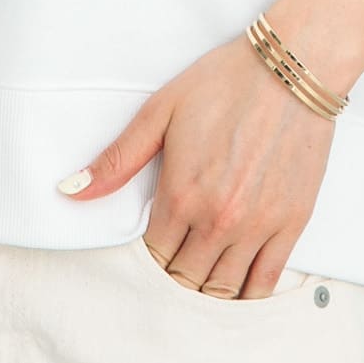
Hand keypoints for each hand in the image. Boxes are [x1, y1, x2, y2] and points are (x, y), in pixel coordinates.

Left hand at [54, 33, 335, 298]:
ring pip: (222, 289)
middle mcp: (217, 219)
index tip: (154, 245)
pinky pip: (265, 283)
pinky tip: (237, 288)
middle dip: (175, 274)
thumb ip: (117, 159)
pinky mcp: (291, 223)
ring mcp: (257, 226)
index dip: (149, 256)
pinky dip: (246, 294)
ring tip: (202, 273)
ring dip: (207, 288)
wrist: (292, 68)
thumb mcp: (162, 111)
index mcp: (180, 194)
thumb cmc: (226, 82)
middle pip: (185, 279)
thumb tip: (71, 191)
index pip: (153, 256)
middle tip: (177, 259)